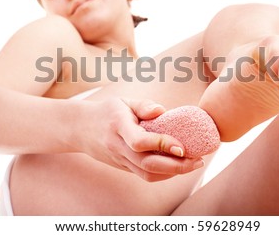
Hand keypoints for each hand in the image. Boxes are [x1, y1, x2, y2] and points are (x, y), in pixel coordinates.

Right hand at [84, 98, 204, 181]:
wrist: (80, 129)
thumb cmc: (106, 111)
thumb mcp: (123, 101)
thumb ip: (143, 105)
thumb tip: (163, 111)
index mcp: (118, 127)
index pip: (140, 142)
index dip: (162, 145)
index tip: (183, 146)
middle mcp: (118, 147)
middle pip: (147, 165)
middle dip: (177, 166)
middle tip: (198, 160)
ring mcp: (119, 160)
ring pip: (147, 175)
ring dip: (173, 173)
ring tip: (193, 164)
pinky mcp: (123, 167)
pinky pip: (144, 175)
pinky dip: (164, 174)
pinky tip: (178, 166)